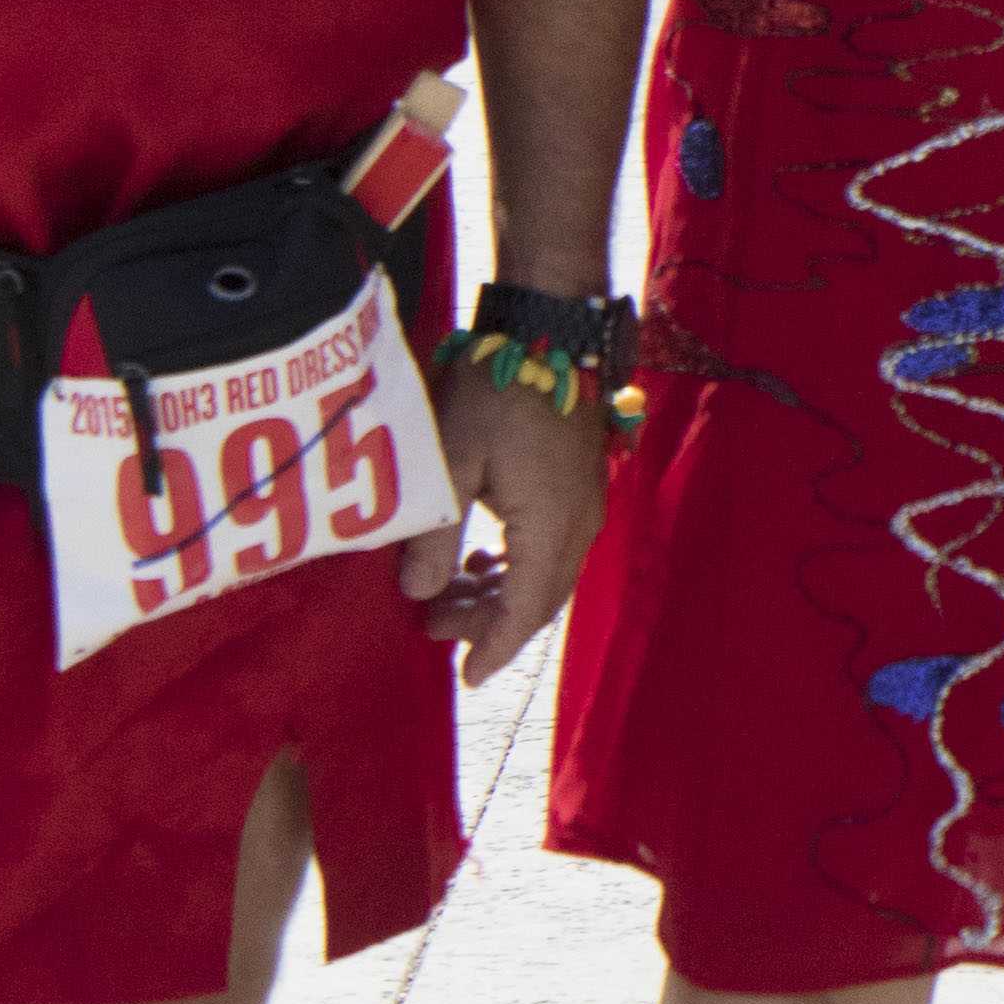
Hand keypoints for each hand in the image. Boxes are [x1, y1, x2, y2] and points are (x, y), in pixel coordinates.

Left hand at [401, 354, 611, 680]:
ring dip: (501, 593)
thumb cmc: (494, 387)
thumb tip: (417, 594)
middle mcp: (579, 524)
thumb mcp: (451, 461)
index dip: (495, 647)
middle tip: (434, 629)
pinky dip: (518, 564)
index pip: (525, 610)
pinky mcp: (580, 482)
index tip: (465, 677)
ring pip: (547, 573)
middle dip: (490, 623)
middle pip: (539, 598)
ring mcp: (585, 502)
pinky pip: (553, 545)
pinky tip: (484, 557)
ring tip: (449, 596)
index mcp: (549, 527)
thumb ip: (435, 534)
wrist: (547, 326)